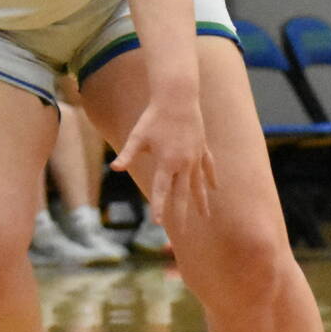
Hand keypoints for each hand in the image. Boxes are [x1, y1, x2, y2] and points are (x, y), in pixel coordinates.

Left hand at [110, 97, 216, 231]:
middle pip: (183, 194)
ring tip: (206, 217)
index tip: (158, 223)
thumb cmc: (154, 117)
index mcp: (167, 162)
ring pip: (199, 184)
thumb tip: (115, 169)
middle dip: (181, 214)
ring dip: (202, 201)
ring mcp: (195, 156)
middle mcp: (184, 163)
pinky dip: (211, 178)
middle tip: (180, 234)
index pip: (162, 190)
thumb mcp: (137, 136)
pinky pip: (208, 167)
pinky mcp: (202, 148)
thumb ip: (127, 154)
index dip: (159, 207)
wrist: (178, 97)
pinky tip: (215, 189)